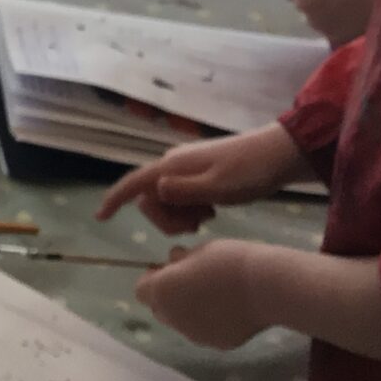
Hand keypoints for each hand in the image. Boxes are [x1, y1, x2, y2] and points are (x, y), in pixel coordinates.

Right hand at [96, 124, 306, 233]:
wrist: (279, 154)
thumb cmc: (250, 172)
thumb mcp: (219, 188)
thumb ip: (185, 192)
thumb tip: (153, 193)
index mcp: (173, 166)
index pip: (134, 183)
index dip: (115, 199)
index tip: (101, 218)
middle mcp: (173, 164)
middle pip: (150, 198)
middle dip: (165, 219)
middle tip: (197, 226)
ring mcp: (186, 167)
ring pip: (166, 200)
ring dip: (180, 216)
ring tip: (209, 218)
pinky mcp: (199, 173)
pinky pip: (181, 196)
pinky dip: (190, 209)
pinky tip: (212, 210)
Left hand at [136, 241, 272, 349]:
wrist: (263, 288)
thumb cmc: (227, 261)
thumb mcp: (198, 251)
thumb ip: (180, 261)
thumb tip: (173, 262)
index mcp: (161, 292)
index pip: (142, 290)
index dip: (153, 278)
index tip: (170, 268)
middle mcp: (172, 318)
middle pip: (159, 309)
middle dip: (169, 297)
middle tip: (191, 282)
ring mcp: (194, 335)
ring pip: (182, 323)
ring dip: (189, 311)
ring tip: (215, 296)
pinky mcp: (216, 344)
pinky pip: (205, 332)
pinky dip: (211, 322)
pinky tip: (230, 310)